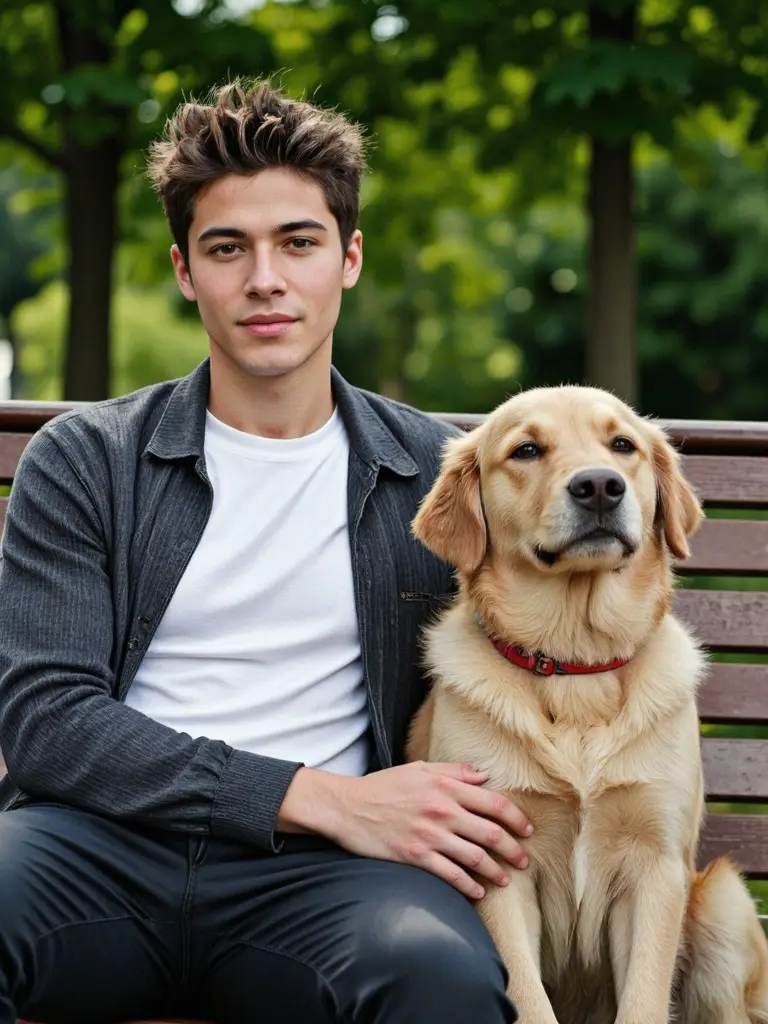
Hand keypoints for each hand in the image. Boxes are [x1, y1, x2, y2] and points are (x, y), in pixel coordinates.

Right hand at [318, 761, 532, 898]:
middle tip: (524, 860)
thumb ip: (453, 771)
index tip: (527, 830)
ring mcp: (430, 835)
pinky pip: (451, 875)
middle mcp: (443, 811)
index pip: (494, 804)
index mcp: (446, 787)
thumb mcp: (419, 769)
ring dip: (496, 872)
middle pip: (491, 833)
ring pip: (475, 857)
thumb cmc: (384, 786)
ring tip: (505, 880)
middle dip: (514, 850)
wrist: (349, 806)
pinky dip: (469, 886)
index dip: (516, 819)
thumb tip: (483, 777)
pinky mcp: (415, 856)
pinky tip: (478, 891)